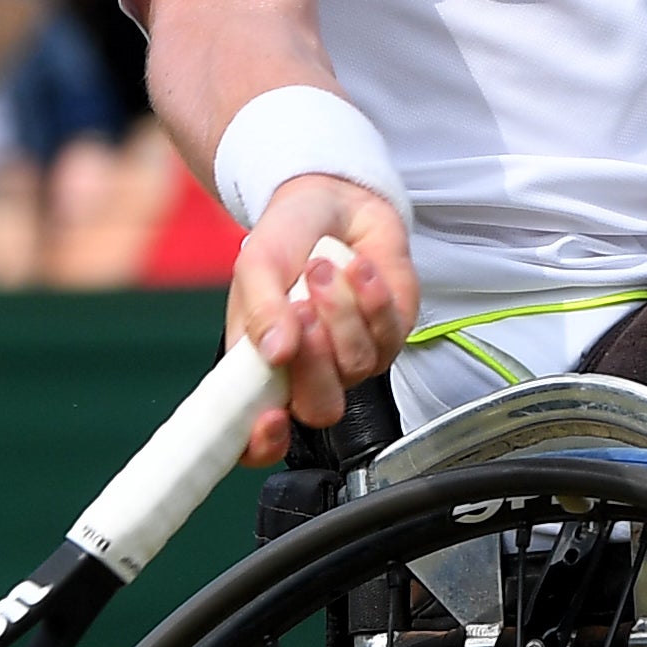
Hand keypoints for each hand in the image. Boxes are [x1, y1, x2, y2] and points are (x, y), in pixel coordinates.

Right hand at [227, 174, 414, 460]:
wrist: (333, 203)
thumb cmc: (286, 240)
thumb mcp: (256, 264)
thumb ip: (259, 308)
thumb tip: (274, 352)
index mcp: (260, 370)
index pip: (257, 438)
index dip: (262, 443)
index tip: (269, 420)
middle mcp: (307, 375)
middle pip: (318, 408)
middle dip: (313, 361)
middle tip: (299, 309)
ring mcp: (352, 360)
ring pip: (356, 365)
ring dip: (340, 311)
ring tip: (321, 268)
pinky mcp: (391, 338)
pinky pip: (388, 335)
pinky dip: (371, 297)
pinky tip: (357, 268)